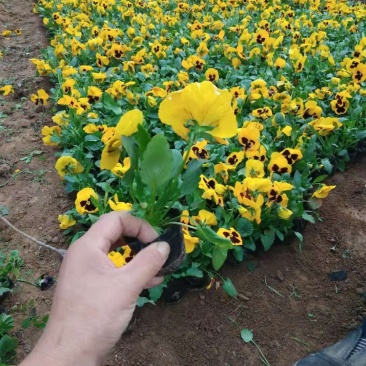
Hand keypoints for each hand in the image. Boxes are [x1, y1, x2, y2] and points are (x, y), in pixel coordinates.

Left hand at [21, 211, 169, 365]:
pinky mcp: (90, 286)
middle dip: (140, 241)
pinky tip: (148, 283)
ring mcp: (86, 270)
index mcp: (88, 246)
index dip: (139, 226)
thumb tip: (165, 246)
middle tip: (157, 254)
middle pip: (116, 234)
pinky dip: (130, 272)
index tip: (156, 242)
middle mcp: (84, 254)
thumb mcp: (127, 286)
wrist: (69, 355)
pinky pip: (112, 270)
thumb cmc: (96, 315)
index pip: (116, 219)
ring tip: (159, 271)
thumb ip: (148, 262)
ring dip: (138, 259)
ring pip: (116, 253)